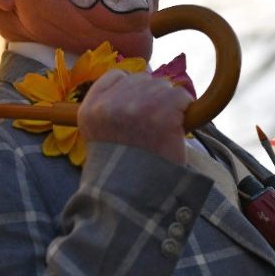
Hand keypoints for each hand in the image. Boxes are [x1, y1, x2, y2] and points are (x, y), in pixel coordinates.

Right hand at [78, 69, 192, 164]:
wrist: (136, 198)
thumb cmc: (122, 170)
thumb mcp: (100, 136)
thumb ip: (110, 108)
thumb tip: (140, 84)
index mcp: (90, 109)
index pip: (116, 76)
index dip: (131, 89)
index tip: (138, 107)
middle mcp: (111, 104)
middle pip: (142, 79)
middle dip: (151, 97)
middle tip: (153, 124)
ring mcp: (137, 107)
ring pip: (162, 86)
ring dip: (168, 103)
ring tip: (163, 128)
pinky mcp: (163, 114)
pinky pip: (181, 97)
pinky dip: (184, 110)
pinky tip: (176, 128)